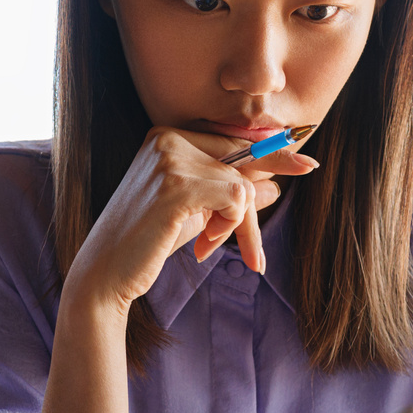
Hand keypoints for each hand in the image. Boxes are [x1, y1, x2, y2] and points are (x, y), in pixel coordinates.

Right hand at [64, 127, 315, 316]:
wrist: (105, 275)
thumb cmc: (147, 245)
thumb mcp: (196, 216)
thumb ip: (229, 195)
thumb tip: (274, 186)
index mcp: (167, 137)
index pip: (234, 143)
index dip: (272, 155)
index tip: (307, 164)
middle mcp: (168, 138)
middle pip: (242, 164)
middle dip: (252, 210)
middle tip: (253, 254)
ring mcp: (171, 158)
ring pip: (243, 186)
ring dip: (237, 226)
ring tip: (208, 247)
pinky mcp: (177, 184)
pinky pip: (236, 198)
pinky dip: (230, 228)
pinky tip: (202, 246)